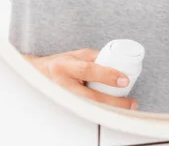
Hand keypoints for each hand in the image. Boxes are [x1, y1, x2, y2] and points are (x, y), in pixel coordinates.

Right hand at [22, 48, 137, 109]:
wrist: (37, 75)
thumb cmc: (59, 63)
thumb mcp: (76, 55)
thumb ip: (95, 58)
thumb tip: (117, 61)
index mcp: (66, 66)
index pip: (89, 70)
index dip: (108, 75)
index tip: (124, 80)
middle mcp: (63, 84)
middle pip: (90, 97)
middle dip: (113, 102)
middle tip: (131, 103)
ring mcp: (63, 100)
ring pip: (89, 109)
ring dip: (109, 110)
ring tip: (126, 109)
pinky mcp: (65, 109)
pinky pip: (85, 113)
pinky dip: (100, 114)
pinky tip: (111, 113)